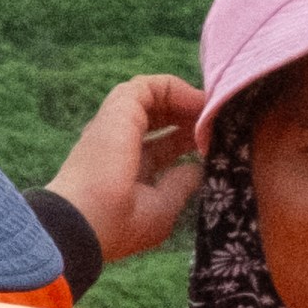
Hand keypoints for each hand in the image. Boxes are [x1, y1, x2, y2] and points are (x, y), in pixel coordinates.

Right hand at [47, 72, 209, 263]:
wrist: (83, 220)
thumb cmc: (117, 222)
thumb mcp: (160, 210)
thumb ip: (179, 186)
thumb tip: (194, 167)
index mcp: (128, 169)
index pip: (163, 146)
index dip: (190, 140)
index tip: (218, 143)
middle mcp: (120, 143)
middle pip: (162, 119)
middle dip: (194, 118)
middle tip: (224, 122)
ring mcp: (117, 124)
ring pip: (156, 98)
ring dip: (189, 100)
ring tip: (217, 109)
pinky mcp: (120, 108)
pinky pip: (152, 86)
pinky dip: (179, 89)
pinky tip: (202, 103)